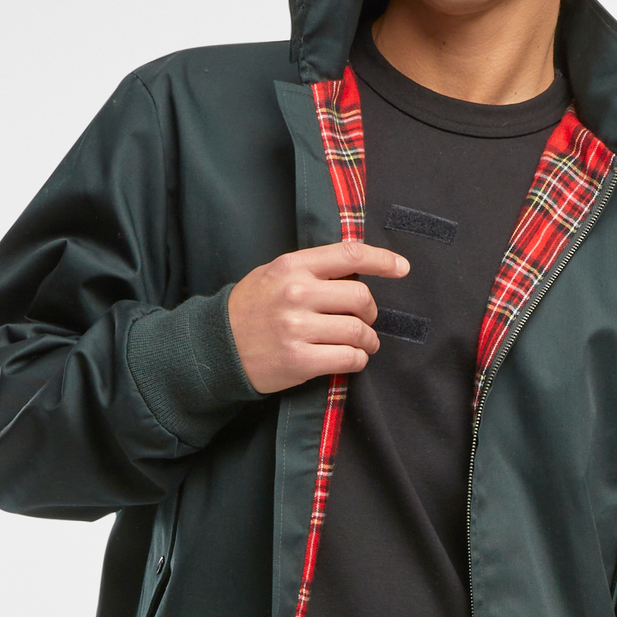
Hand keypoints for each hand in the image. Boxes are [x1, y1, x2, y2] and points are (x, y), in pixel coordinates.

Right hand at [227, 242, 409, 393]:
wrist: (215, 347)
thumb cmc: (249, 310)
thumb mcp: (274, 275)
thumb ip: (312, 270)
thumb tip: (357, 273)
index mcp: (292, 266)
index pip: (349, 255)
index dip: (382, 261)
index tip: (402, 268)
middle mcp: (297, 294)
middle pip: (360, 299)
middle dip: (371, 313)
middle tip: (366, 321)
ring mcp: (298, 329)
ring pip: (358, 332)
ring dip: (368, 341)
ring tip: (363, 344)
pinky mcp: (300, 360)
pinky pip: (348, 358)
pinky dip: (357, 360)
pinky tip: (351, 359)